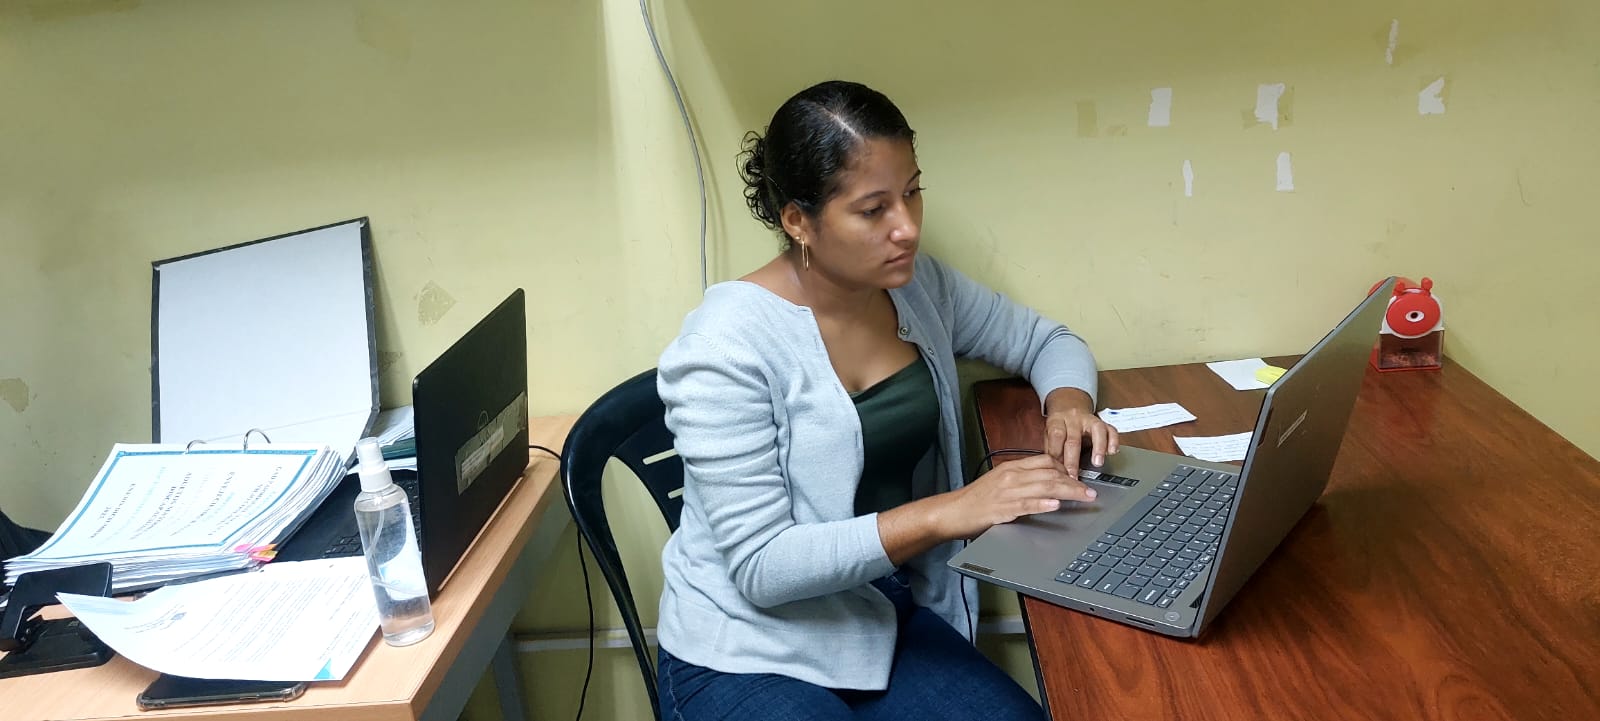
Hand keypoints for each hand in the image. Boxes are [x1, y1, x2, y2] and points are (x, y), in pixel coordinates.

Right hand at [935, 453, 1095, 539]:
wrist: (953, 511)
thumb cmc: (976, 500)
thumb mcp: (999, 483)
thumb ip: (1021, 481)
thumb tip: (1045, 485)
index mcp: (1011, 467)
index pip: (1045, 461)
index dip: (1066, 468)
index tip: (1080, 477)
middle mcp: (1011, 476)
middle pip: (1049, 473)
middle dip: (1074, 482)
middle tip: (1091, 490)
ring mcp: (1007, 492)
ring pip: (1043, 487)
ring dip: (1067, 492)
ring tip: (1084, 496)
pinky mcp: (1002, 509)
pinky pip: (1026, 504)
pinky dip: (1042, 504)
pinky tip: (1056, 506)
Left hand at [1043, 388, 1119, 478]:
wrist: (1069, 405)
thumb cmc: (1059, 425)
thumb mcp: (1048, 433)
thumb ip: (1051, 448)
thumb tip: (1052, 468)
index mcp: (1058, 420)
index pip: (1056, 436)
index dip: (1056, 454)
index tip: (1057, 471)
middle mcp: (1074, 419)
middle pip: (1074, 439)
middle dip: (1073, 461)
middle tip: (1073, 477)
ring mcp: (1089, 419)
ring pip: (1097, 430)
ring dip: (1098, 448)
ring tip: (1097, 463)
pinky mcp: (1102, 422)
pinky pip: (1111, 430)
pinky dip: (1113, 441)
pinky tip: (1112, 452)